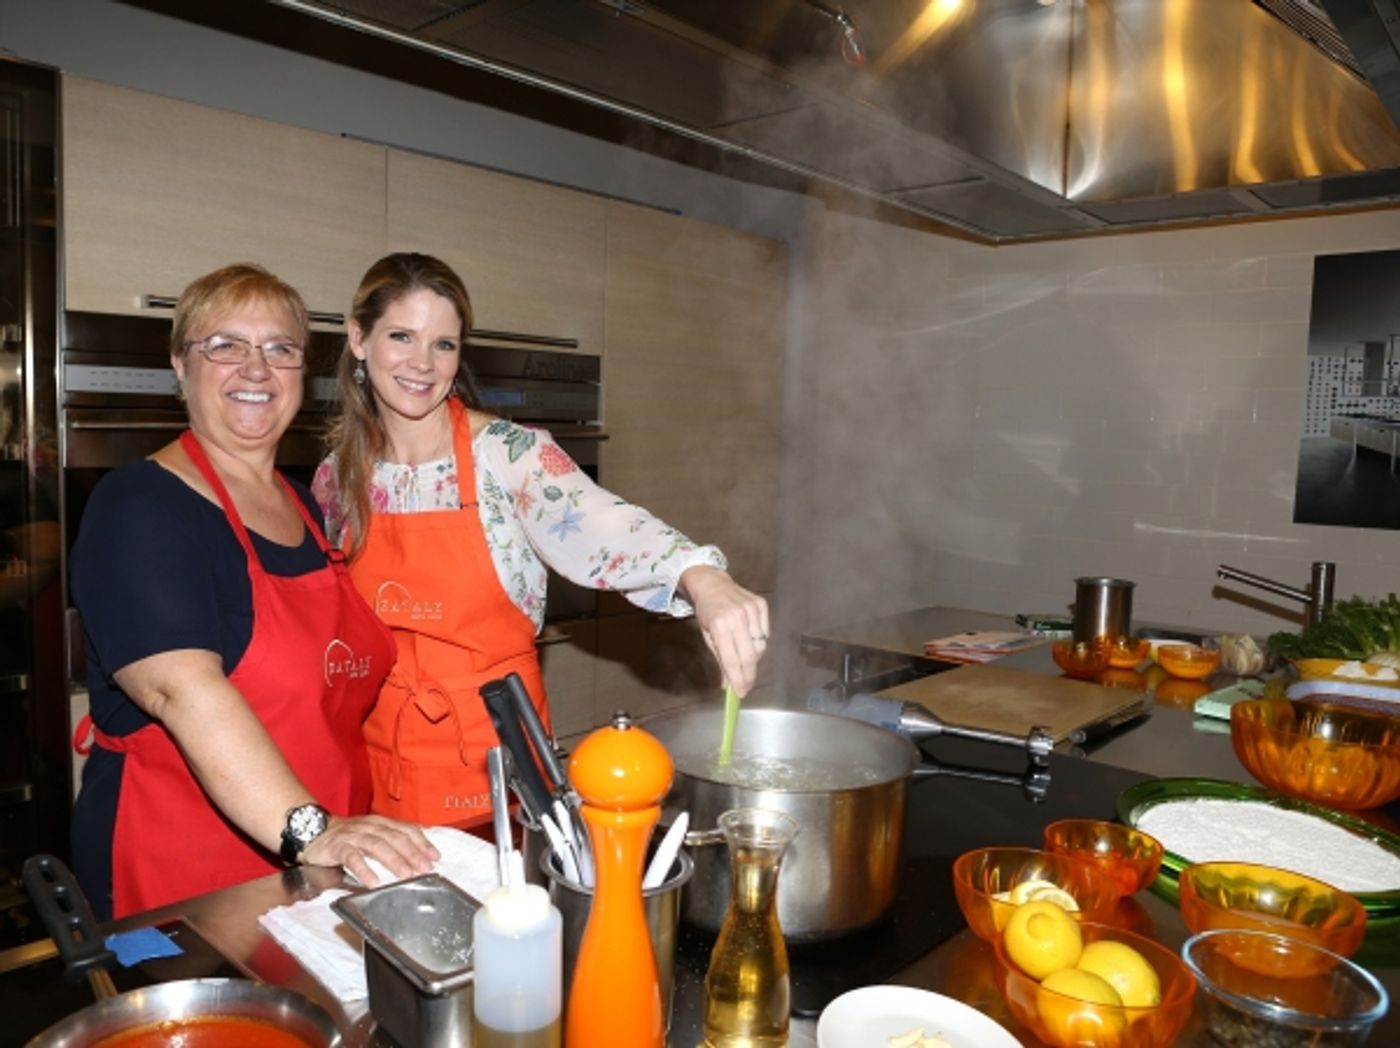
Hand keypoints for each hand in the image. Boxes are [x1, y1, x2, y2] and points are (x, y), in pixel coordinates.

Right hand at [301, 814, 439, 885]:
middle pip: (395, 837)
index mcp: (380, 822)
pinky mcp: (337, 846)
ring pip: (377, 845)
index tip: (435, 856)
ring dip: (394, 861)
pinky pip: (352, 857)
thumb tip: (417, 854)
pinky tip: (373, 881)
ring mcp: (353, 835)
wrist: (312, 830)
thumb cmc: (346, 836)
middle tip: (426, 869)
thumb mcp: (371, 834)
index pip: (406, 829)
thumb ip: (390, 840)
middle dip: (413, 853)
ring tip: (406, 875)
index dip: (422, 842)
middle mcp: (369, 826)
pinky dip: (364, 869)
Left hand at [680, 564, 769, 696]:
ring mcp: (751, 609)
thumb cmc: (707, 612)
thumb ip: (720, 660)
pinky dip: (760, 640)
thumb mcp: (708, 637)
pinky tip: (750, 639)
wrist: (712, 584)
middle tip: (746, 686)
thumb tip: (728, 685)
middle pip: (750, 655)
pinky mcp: (761, 605)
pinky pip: (765, 632)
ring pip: (760, 645)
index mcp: (720, 626)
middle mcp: (737, 617)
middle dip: (749, 675)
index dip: (738, 679)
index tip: (740, 693)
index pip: (733, 659)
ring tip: (744, 658)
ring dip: (754, 658)